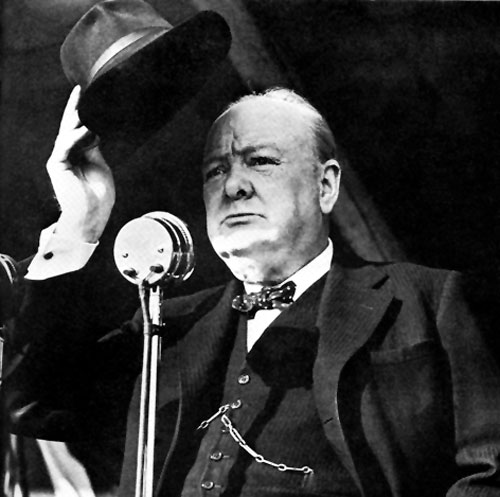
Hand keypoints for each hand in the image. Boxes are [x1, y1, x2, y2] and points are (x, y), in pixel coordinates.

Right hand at [46, 86, 114, 242]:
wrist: (93, 214)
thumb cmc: (98, 195)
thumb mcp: (100, 164)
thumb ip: (94, 146)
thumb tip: (94, 129)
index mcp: (78, 153)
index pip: (78, 128)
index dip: (82, 112)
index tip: (87, 95)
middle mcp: (67, 153)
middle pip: (70, 126)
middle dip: (75, 109)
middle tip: (82, 92)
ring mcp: (61, 158)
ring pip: (67, 133)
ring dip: (78, 120)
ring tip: (89, 109)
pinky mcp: (56, 165)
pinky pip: (64, 146)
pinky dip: (75, 137)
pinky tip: (86, 129)